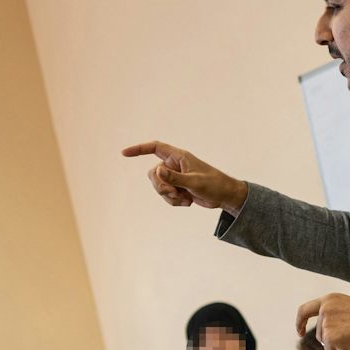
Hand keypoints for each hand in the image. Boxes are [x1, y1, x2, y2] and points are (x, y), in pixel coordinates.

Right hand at [121, 140, 246, 213]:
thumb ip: (175, 177)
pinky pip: (166, 196)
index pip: (155, 147)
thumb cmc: (214, 184)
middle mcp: (174, 165)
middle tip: (174, 193)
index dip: (139, 149)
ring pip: (159, 187)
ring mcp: (175, 177)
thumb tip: (157, 170)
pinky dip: (174, 201)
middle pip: (153, 174)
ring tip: (185, 199)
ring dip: (169, 196)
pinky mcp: (178, 188)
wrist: (225, 196)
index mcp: (178, 157)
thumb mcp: (194, 182)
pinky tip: (188, 202)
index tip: (124, 154)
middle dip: (161, 187)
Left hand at [295, 294, 349, 349]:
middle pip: (320, 335)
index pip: (305, 310)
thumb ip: (337, 320)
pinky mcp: (330, 338)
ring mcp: (326, 324)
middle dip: (335, 343)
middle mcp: (325, 310)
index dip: (300, 322)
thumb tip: (329, 343)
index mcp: (330, 300)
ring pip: (327, 346)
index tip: (298, 332)